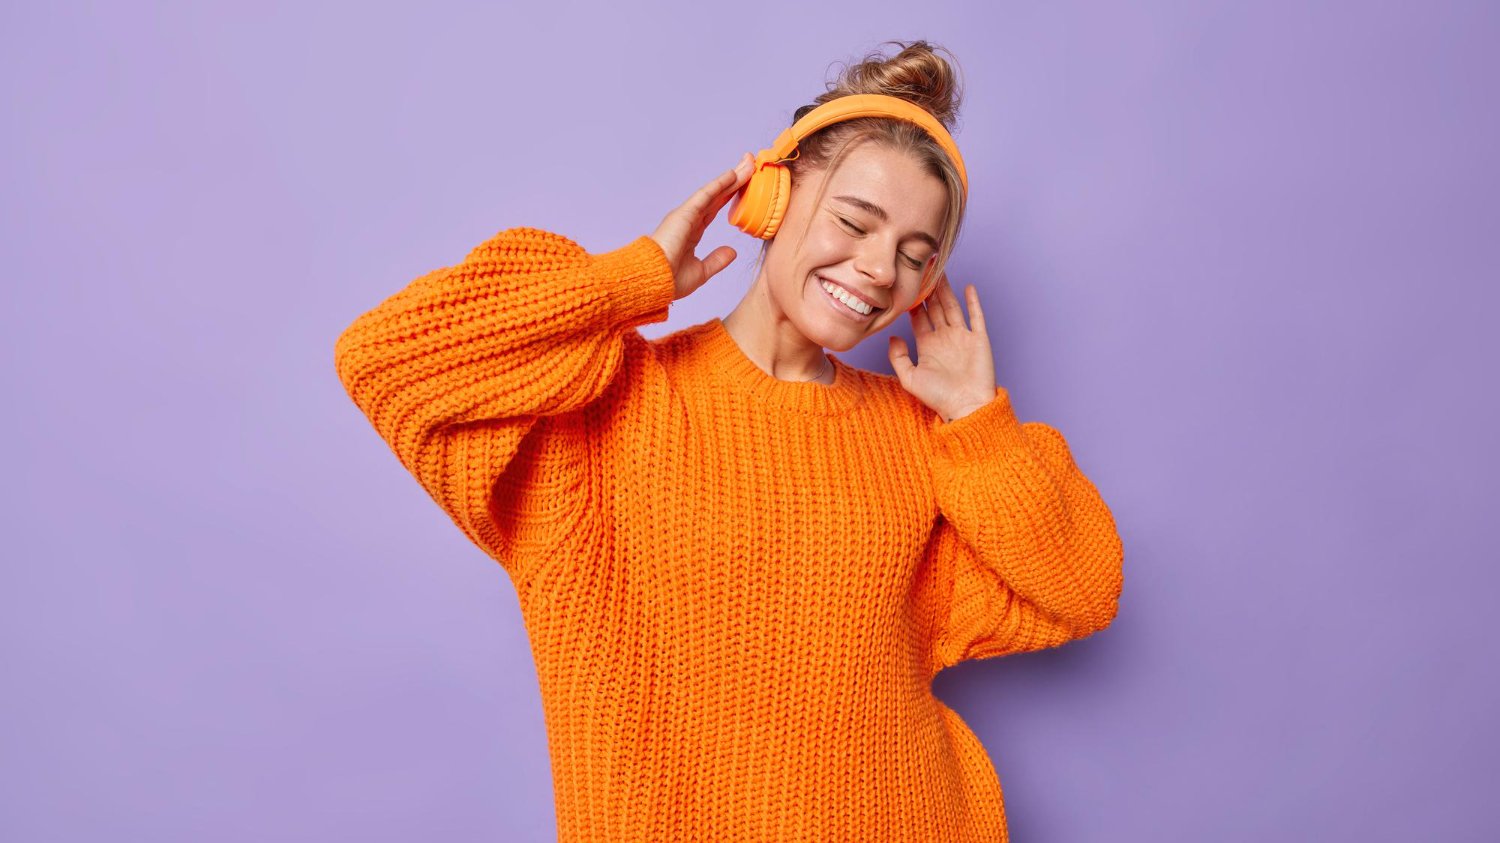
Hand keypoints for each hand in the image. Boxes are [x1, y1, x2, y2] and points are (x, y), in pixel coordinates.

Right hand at [650, 152, 755, 301]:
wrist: (651, 284)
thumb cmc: (668, 281)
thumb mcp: (700, 271)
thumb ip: (716, 260)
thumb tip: (732, 251)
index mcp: (691, 232)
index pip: (715, 208)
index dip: (730, 195)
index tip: (746, 184)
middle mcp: (689, 220)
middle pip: (717, 195)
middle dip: (735, 180)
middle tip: (751, 164)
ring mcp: (686, 215)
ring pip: (713, 191)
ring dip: (732, 177)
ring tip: (749, 162)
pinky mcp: (684, 215)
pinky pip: (705, 196)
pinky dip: (719, 184)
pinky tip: (733, 174)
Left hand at [887, 273, 997, 422]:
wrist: (966, 407)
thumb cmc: (938, 397)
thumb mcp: (910, 378)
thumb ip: (898, 357)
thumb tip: (892, 336)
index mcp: (927, 345)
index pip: (919, 317)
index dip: (913, 301)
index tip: (907, 283)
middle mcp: (944, 337)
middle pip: (935, 307)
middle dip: (929, 289)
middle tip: (923, 268)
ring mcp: (962, 337)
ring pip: (952, 306)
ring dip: (947, 289)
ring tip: (940, 270)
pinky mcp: (979, 339)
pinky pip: (976, 316)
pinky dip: (973, 301)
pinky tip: (968, 287)